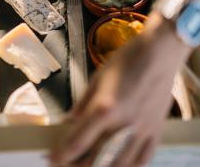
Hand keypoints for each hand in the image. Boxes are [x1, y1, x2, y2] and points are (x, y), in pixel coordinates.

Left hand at [50, 14, 189, 166]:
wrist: (159, 53)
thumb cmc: (126, 60)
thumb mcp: (97, 78)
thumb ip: (82, 103)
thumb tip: (69, 120)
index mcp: (104, 107)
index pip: (77, 141)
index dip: (61, 155)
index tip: (51, 159)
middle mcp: (123, 124)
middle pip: (97, 159)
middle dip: (77, 165)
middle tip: (67, 162)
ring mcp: (142, 130)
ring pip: (119, 165)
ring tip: (89, 164)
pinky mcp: (156, 130)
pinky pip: (143, 159)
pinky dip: (128, 166)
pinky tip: (119, 165)